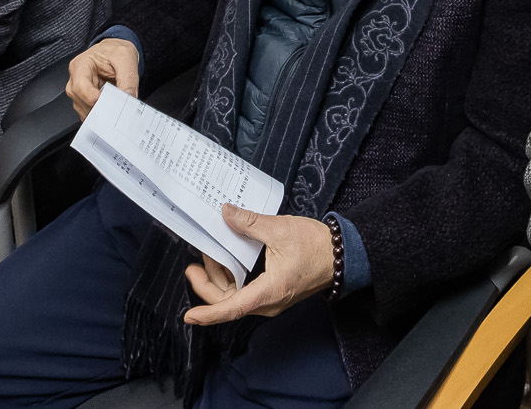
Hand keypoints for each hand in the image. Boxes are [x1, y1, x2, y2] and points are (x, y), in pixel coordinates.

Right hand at [66, 37, 140, 116]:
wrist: (116, 52)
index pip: (80, 86)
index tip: (108, 103)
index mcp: (81, 65)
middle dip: (99, 107)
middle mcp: (76, 79)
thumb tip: (128, 98)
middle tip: (116, 108)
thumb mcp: (126, 58)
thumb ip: (128, 79)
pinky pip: (90, 113)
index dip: (93, 98)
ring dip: (101, 112)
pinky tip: (110, 110)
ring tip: (115, 107)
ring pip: (84, 110)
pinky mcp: (85, 100)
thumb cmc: (115, 51)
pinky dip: (101, 115)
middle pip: (80, 101)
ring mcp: (79, 91)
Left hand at [183, 207, 333, 326]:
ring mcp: (271, 299)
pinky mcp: (273, 292)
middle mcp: (268, 302)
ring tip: (208, 256)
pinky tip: (227, 259)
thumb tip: (226, 213)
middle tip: (192, 266)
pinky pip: (246, 291)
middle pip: (229, 302)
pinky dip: (233, 277)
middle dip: (207, 285)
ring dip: (219, 279)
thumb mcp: (279, 229)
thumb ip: (249, 222)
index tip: (189, 316)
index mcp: (269, 291)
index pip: (232, 308)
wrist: (341, 255)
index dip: (208, 313)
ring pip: (236, 297)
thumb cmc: (315, 246)